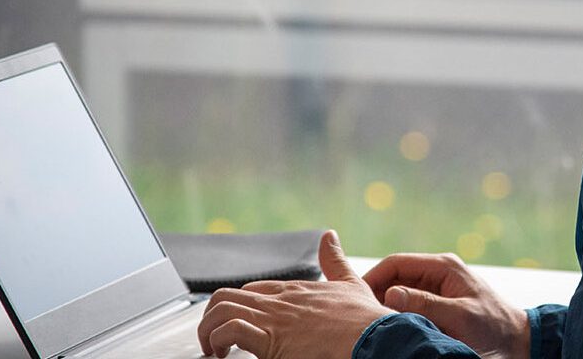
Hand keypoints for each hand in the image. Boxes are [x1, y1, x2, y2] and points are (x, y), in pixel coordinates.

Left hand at [197, 230, 393, 357]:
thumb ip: (336, 260)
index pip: (252, 291)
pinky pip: (229, 330)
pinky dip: (218, 340)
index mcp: (296, 290)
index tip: (239, 326)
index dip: (241, 306)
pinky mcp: (270, 339)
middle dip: (213, 318)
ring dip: (209, 330)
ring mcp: (273, 318)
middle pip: (226, 297)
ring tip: (215, 349)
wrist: (374, 337)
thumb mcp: (352, 283)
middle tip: (218, 341)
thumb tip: (330, 235)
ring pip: (220, 309)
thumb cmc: (365, 319)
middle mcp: (279, 301)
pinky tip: (223, 354)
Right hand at [362, 252, 529, 358]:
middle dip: (376, 293)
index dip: (373, 277)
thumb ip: (425, 304)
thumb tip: (390, 293)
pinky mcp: (439, 303)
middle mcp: (439, 272)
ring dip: (386, 305)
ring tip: (372, 321)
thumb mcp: (458, 316)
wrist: (518, 342)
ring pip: (400, 291)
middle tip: (360, 313)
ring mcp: (438, 287)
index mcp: (443, 267)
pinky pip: (411, 304)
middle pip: (395, 276)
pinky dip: (398, 313)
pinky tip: (390, 327)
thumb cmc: (493, 328)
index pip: (396, 263)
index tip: (356, 297)